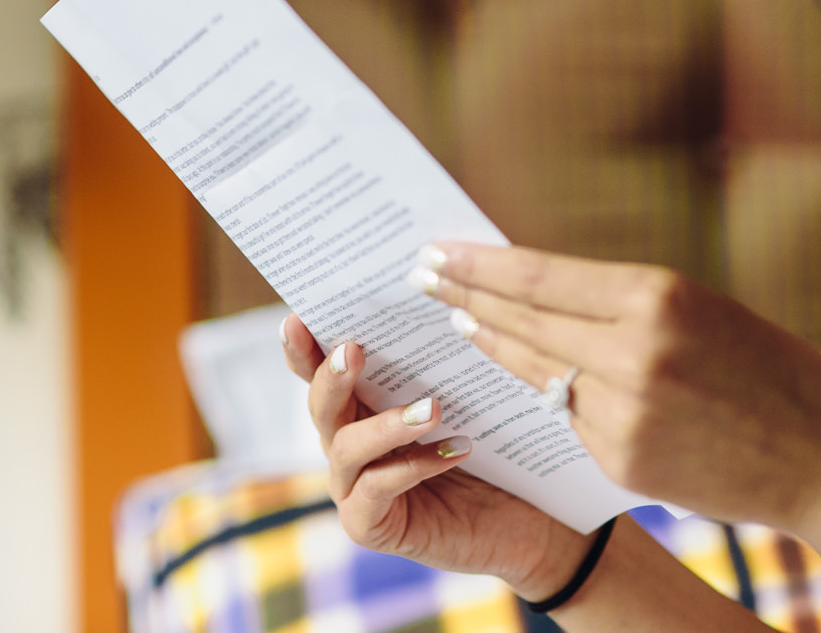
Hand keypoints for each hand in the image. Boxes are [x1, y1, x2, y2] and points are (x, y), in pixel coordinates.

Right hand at [279, 312, 591, 599]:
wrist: (523, 518)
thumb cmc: (495, 448)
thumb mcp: (468, 395)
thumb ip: (441, 358)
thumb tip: (445, 295)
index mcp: (362, 405)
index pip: (322, 370)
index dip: (304, 346)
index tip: (297, 316)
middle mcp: (348, 442)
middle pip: (321, 404)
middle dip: (332, 374)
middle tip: (354, 350)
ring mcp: (353, 486)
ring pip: (347, 447)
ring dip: (386, 424)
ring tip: (432, 408)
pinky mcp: (369, 524)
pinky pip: (377, 490)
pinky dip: (415, 466)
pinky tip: (456, 449)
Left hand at [418, 243, 820, 532]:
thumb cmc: (770, 367)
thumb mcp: (702, 308)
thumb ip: (627, 303)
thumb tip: (547, 289)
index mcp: (658, 296)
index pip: (542, 276)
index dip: (481, 265)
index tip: (438, 253)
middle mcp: (633, 352)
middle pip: (524, 321)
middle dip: (467, 298)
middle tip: (425, 280)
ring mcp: (624, 413)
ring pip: (539, 372)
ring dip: (497, 346)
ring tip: (461, 322)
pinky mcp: (622, 460)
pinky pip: (572, 418)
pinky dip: (554, 396)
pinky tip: (534, 378)